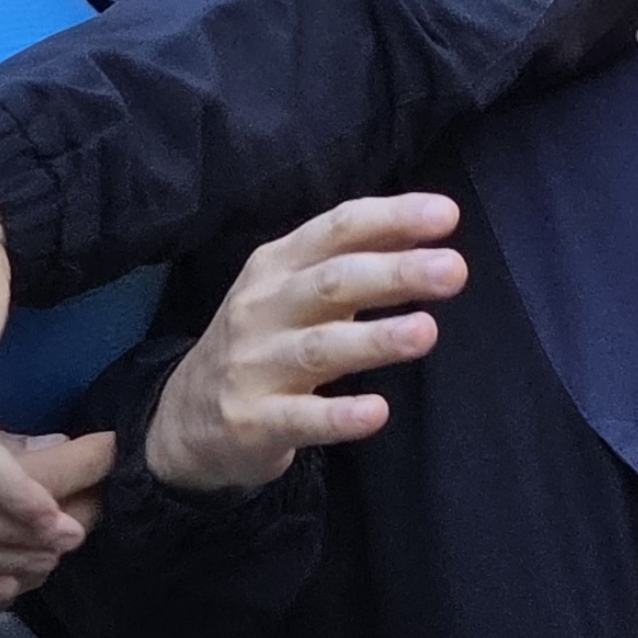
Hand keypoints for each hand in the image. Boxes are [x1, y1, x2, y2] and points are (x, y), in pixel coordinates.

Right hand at [148, 195, 466, 493]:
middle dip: (394, 274)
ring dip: (374, 339)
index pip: (336, 229)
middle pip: (333, 282)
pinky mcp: (253, 422)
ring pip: (320, 348)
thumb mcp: (291, 289)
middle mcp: (262, 307)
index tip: (447, 216)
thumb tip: (429, 222)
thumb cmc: (261, 342)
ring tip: (426, 332)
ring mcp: (254, 366)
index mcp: (275, 265)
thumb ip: (352, 258)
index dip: (391, 218)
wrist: (184, 421)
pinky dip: (339, 416)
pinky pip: (301, 418)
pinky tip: (377, 412)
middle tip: (453, 270)